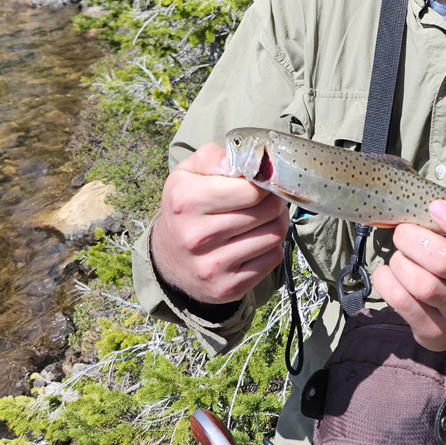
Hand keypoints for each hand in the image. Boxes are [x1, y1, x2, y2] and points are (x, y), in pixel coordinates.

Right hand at [150, 142, 288, 305]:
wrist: (168, 258)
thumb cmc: (186, 207)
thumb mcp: (187, 172)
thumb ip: (213, 157)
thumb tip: (245, 162)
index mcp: (186, 201)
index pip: (250, 190)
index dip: (265, 182)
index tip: (264, 180)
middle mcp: (196, 236)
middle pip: (265, 212)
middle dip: (274, 200)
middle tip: (269, 196)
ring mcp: (212, 266)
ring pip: (274, 235)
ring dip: (277, 221)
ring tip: (266, 215)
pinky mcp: (228, 287)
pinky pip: (272, 259)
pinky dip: (272, 246)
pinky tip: (258, 238)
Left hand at [371, 200, 445, 357]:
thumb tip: (412, 207)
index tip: (435, 207)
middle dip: (414, 240)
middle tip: (402, 233)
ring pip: (423, 285)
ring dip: (401, 263)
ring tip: (399, 257)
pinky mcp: (436, 331)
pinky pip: (403, 302)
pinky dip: (387, 281)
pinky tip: (389, 273)